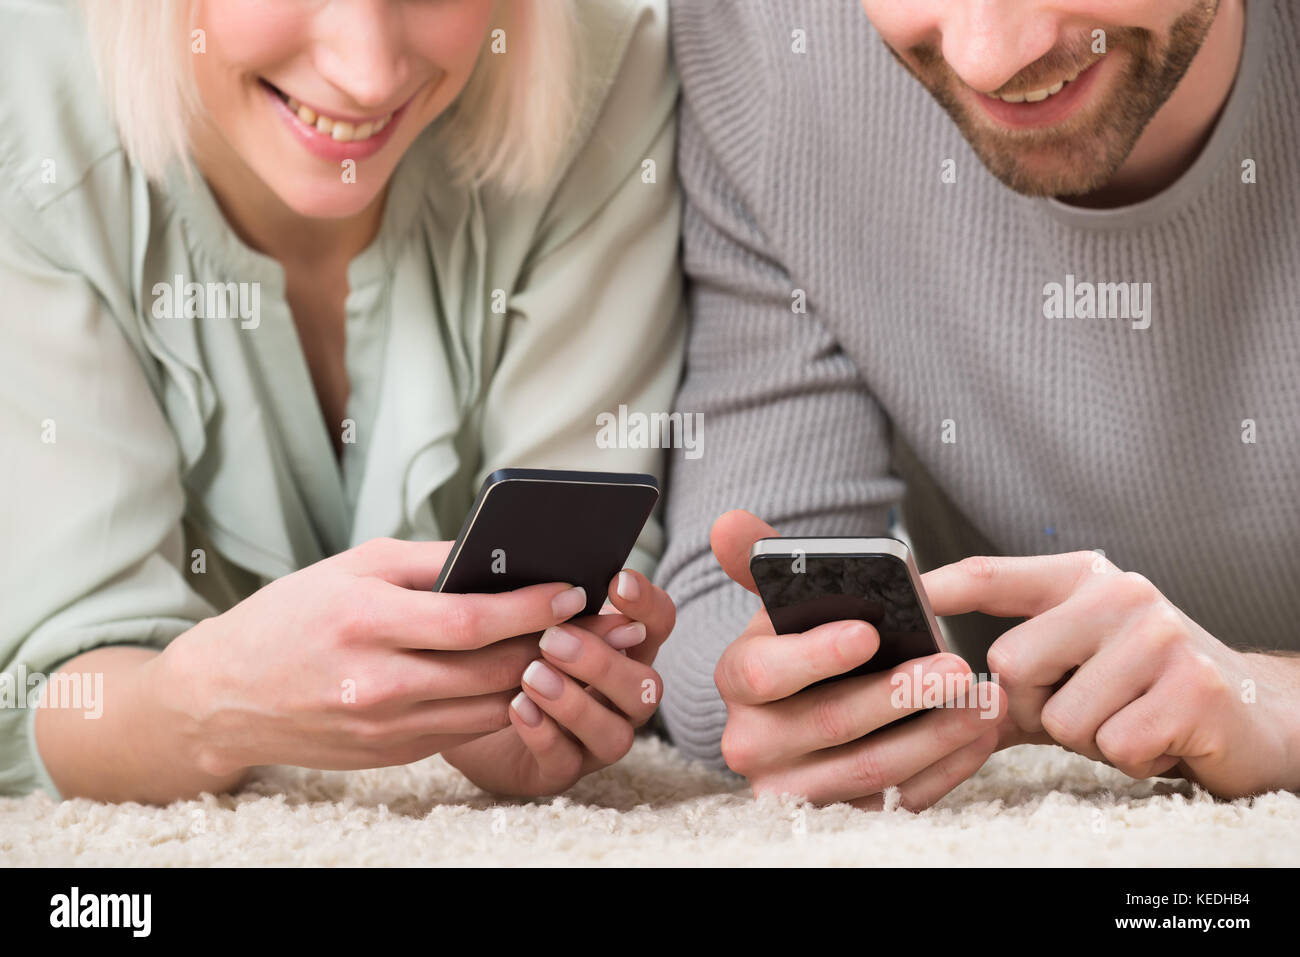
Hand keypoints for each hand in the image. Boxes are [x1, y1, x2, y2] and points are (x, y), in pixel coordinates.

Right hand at [157, 537, 589, 776]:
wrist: (224, 695)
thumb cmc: (292, 615)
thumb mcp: (352, 565)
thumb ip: (429, 561)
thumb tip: (501, 555)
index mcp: (366, 620)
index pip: (473, 620)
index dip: (533, 608)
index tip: (576, 591)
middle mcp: (378, 681)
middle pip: (493, 668)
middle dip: (555, 644)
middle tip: (598, 623)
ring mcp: (386, 726)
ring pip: (490, 705)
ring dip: (539, 677)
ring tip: (575, 648)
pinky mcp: (392, 754)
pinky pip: (467, 728)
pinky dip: (502, 702)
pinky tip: (525, 676)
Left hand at [441, 568, 674, 795]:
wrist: (466, 710)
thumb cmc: (505, 649)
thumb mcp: (527, 618)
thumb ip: (548, 601)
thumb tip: (547, 572)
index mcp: (622, 649)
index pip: (658, 624)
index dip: (647, 605)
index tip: (618, 582)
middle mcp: (620, 698)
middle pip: (645, 687)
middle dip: (602, 663)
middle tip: (553, 639)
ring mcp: (594, 739)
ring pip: (615, 734)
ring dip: (575, 703)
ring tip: (531, 676)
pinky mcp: (559, 771)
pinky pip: (565, 762)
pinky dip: (543, 734)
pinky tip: (517, 707)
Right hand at [709, 511, 1006, 810]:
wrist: (802, 712)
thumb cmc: (800, 646)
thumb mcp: (779, 605)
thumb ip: (759, 560)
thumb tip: (727, 523)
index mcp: (736, 680)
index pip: (766, 672)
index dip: (817, 654)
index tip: (870, 631)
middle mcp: (753, 742)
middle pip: (829, 723)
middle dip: (898, 694)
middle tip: (954, 666)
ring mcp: (794, 787)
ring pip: (870, 769)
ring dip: (936, 734)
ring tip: (984, 700)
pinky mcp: (839, 815)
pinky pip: (896, 801)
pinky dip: (945, 769)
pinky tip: (979, 737)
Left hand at [926, 551, 1299, 797]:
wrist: (1253, 714)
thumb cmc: (1142, 691)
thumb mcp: (1073, 672)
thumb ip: (1006, 683)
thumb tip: (928, 705)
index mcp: (1081, 578)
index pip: (993, 575)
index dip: (939, 588)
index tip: (899, 596)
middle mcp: (1118, 592)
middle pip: (1012, 665)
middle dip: (1039, 708)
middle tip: (1090, 703)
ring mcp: (1159, 634)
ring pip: (1061, 718)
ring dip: (1090, 739)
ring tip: (1130, 717)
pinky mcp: (1192, 687)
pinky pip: (1113, 746)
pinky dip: (1132, 759)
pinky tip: (1161, 736)